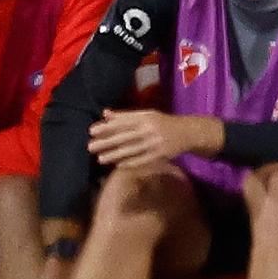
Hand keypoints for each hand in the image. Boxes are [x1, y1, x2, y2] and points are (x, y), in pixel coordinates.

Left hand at [87, 109, 223, 168]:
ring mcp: (155, 143)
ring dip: (115, 155)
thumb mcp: (145, 114)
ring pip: (131, 150)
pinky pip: (142, 160)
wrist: (187, 132)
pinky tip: (118, 165)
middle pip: (124, 137)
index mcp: (145, 117)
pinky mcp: (160, 155)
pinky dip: (129, 163)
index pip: (122, 122)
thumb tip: (105, 114)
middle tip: (90, 147)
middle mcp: (149, 129)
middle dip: (106, 142)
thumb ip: (125, 116)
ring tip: (100, 158)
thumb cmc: (162, 122)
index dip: (106, 127)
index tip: (92, 131)